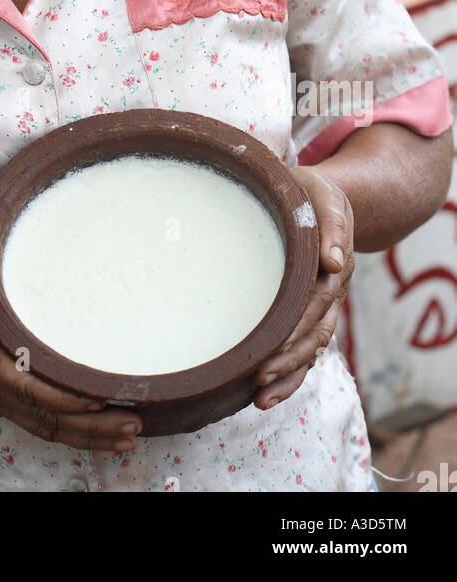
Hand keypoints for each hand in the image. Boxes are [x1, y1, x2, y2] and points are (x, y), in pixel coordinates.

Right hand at [0, 264, 142, 451]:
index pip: (24, 384)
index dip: (60, 395)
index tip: (97, 396)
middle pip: (44, 416)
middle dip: (89, 426)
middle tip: (133, 425)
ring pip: (46, 426)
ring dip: (87, 436)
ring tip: (129, 436)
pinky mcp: (3, 401)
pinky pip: (40, 423)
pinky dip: (72, 432)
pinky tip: (100, 433)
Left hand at [252, 165, 354, 411]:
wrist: (319, 199)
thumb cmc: (311, 193)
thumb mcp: (323, 196)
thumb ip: (333, 224)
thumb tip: (335, 261)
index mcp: (333, 266)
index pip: (316, 305)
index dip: (295, 330)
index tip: (272, 350)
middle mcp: (332, 291)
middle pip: (314, 334)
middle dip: (288, 361)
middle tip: (258, 381)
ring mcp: (323, 305)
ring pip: (312, 349)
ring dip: (289, 376)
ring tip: (260, 400)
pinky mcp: (310, 312)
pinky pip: (306, 348)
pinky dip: (291, 374)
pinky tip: (267, 394)